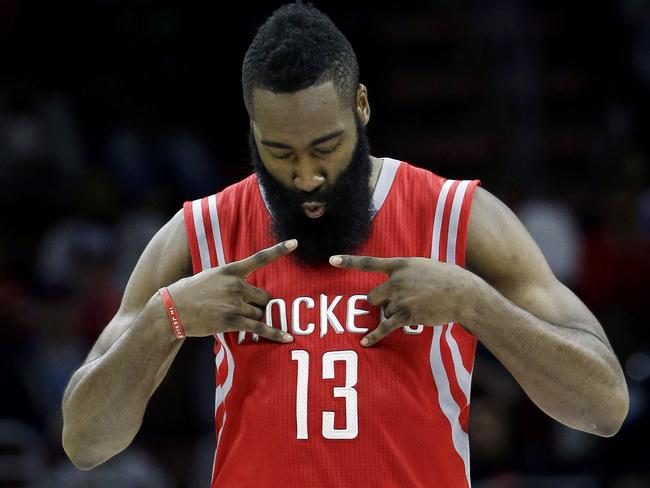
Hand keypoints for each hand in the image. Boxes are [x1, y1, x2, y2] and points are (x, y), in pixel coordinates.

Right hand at [167, 240, 297, 341]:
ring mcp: (235, 303)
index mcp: (230, 271)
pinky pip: (260, 328)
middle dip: (259, 304)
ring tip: (232, 317)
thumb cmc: (190, 292)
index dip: (278, 250)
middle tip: (244, 308)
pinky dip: (275, 333)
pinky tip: (287, 338)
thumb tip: (249, 287)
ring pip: (259, 312)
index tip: (295, 243)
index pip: (259, 258)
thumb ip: (231, 279)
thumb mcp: (210, 276)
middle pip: (264, 296)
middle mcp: (235, 285)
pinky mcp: (232, 321)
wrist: (172, 310)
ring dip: (253, 317)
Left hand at [329, 255, 475, 346]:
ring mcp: (401, 298)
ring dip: (394, 314)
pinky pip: (385, 326)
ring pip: (384, 311)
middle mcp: (397, 281)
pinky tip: (365, 342)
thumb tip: (392, 283)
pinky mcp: (407, 314)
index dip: (349, 262)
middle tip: (398, 302)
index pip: (370, 263)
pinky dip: (375, 336)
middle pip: (373, 296)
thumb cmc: (445, 278)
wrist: (462, 293)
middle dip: (381, 302)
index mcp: (400, 265)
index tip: (331, 260)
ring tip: (416, 308)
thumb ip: (404, 272)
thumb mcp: (423, 266)